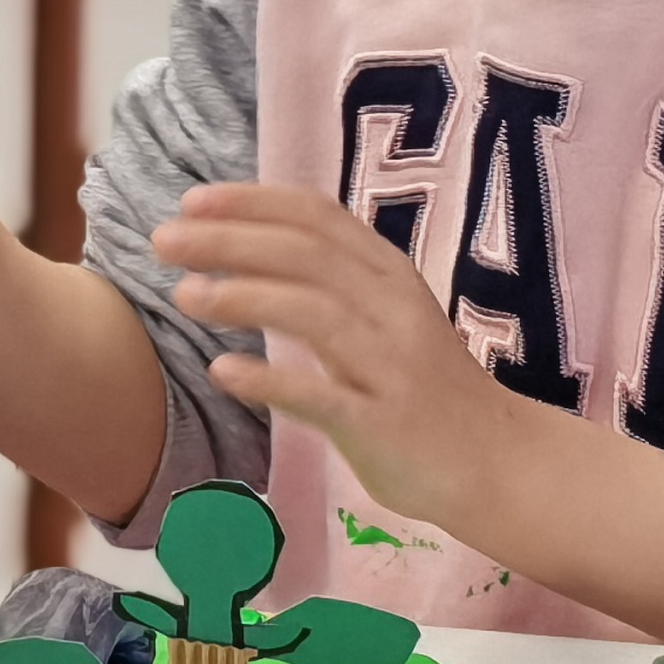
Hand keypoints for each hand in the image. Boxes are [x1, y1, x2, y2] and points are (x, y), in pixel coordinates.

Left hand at [156, 181, 518, 528]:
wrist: (498, 462)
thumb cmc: (426, 388)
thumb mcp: (387, 317)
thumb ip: (331, 284)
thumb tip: (248, 248)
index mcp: (389, 274)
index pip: (317, 216)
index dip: (252, 202)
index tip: (192, 201)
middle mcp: (393, 308)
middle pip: (304, 255)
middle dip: (229, 240)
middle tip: (164, 240)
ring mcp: (391, 365)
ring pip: (313, 313)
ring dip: (242, 297)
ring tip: (185, 297)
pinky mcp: (384, 422)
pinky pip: (322, 396)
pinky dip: (270, 380)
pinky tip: (224, 373)